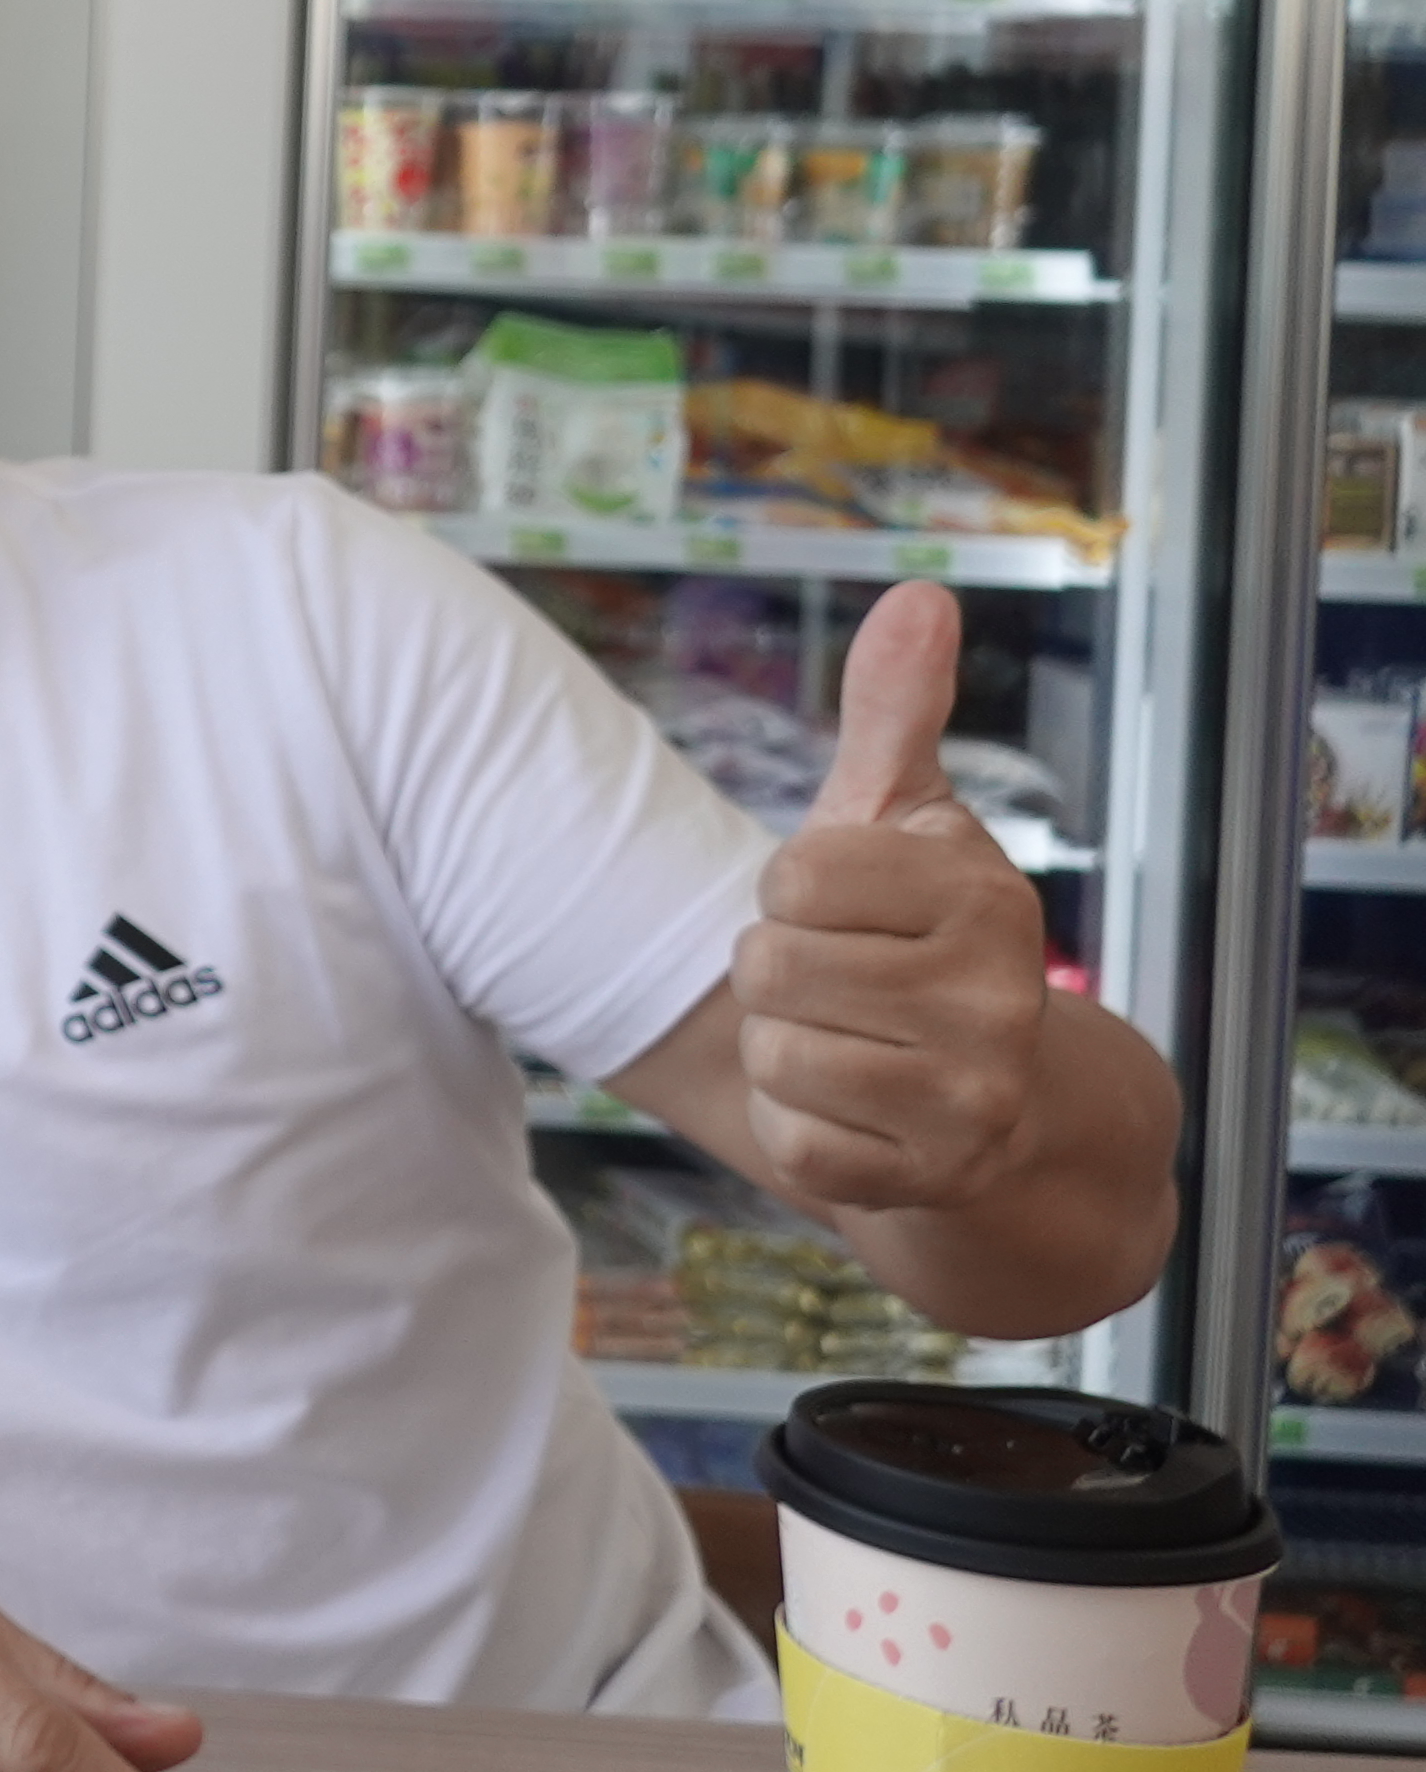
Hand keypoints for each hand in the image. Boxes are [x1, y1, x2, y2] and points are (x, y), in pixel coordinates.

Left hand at [735, 582, 1053, 1214]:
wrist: (1002, 1101)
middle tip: (844, 983)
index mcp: (983, 895)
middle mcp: (997, 997)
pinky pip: (793, 1144)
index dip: (792, 888)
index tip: (844, 906)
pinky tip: (857, 1110)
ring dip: (784, 1050)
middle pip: (768, 965)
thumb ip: (894, 710)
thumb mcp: (900, 819)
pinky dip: (800, 1128)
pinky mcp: (930, 1176)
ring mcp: (971, 1095)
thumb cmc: (918, 936)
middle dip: (780, 971)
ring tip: (852, 1041)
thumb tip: (919, 594)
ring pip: (773, 1054)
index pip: (792, 875)